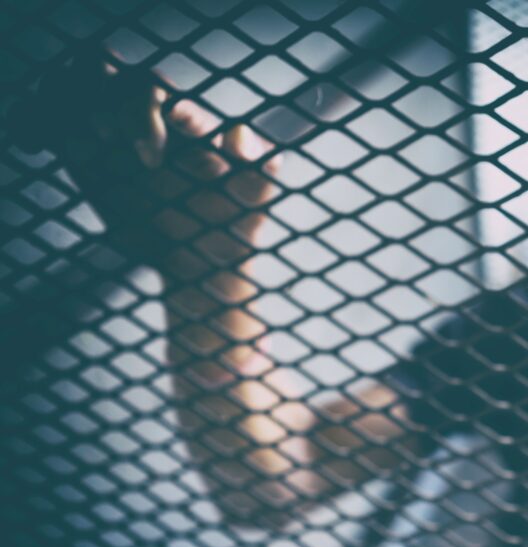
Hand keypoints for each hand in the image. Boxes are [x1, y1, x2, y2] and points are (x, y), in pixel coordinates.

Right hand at [16, 56, 279, 270]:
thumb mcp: (255, 199)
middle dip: (110, 107)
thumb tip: (241, 133)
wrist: (205, 261)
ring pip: (76, 87)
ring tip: (93, 146)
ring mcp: (114, 132)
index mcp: (185, 120)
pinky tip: (40, 146)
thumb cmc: (237, 223)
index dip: (144, 109)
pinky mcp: (86, 154)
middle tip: (130, 152)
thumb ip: (259, 167)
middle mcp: (148, 118)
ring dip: (72, 106)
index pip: (153, 89)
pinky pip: (51, 119)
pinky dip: (40, 122)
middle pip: (111, 76)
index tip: (154, 149)